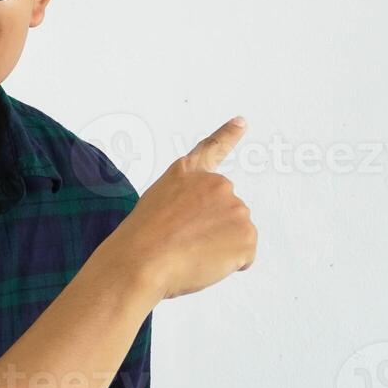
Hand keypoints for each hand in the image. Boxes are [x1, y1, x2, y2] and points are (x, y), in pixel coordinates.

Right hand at [106, 116, 257, 301]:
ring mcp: (235, 207)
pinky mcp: (246, 234)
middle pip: (226, 211)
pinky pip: (244, 257)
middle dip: (212, 229)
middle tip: (182, 242)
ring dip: (219, 248)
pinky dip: (229, 265)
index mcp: (187, 173)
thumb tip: (210, 228)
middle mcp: (216, 184)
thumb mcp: (156, 205)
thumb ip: (187, 205)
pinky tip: (203, 262)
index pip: (212, 148)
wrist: (142, 260)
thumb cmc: (140, 240)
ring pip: (235, 235)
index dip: (228, 134)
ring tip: (188, 252)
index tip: (242, 121)